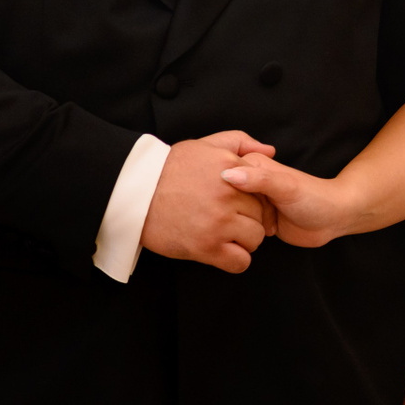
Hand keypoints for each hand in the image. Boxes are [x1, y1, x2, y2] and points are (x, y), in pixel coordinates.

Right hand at [141, 130, 277, 273]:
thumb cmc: (168, 168)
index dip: (256, 195)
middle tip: (232, 219)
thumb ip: (239, 142)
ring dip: (245, 240)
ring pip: (255, 238)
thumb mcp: (204, 145)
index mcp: (229, 168)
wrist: (135, 194)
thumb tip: (269, 151)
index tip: (244, 201)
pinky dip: (235, 259)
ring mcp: (218, 222)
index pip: (263, 187)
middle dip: (250, 218)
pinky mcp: (206, 248)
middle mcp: (227, 195)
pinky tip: (222, 250)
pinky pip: (240, 262)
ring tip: (226, 234)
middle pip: (261, 214)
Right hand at [221, 152, 352, 247]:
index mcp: (252, 165)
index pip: (224, 178)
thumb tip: (228, 175)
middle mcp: (249, 182)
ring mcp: (254, 203)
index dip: (230, 193)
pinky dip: (249, 234)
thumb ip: (259, 179)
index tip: (252, 199)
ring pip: (233, 217)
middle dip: (244, 212)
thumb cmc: (313, 197)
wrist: (333, 218)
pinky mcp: (258, 221)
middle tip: (271, 211)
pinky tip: (266, 232)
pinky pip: (241, 230)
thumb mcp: (286, 186)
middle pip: (227, 201)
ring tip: (272, 221)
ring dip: (248, 225)